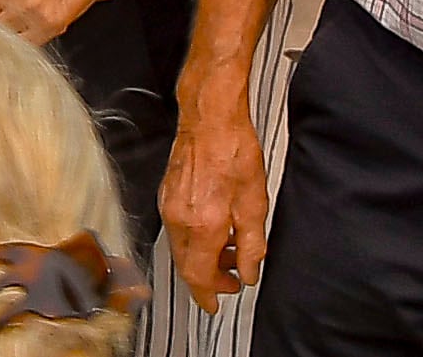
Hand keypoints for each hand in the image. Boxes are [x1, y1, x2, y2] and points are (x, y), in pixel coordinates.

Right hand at [159, 108, 270, 303]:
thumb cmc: (233, 151)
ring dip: (204, 258)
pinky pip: (177, 229)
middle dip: (208, 279)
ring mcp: (169, 205)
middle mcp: (179, 218)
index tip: (216, 304)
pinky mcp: (167, 193)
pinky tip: (216, 230)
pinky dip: (195, 240)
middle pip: (186, 265)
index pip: (198, 275)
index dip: (208, 295)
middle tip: (231, 280)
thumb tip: (249, 271)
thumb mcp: (255, 204)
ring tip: (231, 252)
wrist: (210, 118)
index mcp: (202, 225)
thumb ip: (252, 245)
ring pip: (181, 248)